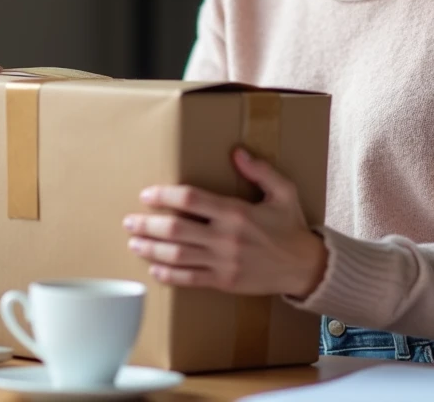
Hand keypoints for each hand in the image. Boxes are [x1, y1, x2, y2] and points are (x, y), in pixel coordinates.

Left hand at [123, 148, 326, 297]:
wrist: (303, 267)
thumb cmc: (290, 226)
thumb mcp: (283, 191)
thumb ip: (260, 170)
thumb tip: (237, 151)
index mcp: (236, 212)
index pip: (191, 200)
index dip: (165, 195)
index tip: (147, 194)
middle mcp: (225, 238)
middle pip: (176, 228)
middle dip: (148, 223)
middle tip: (130, 220)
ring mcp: (222, 262)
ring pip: (177, 255)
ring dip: (151, 248)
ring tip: (134, 241)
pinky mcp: (223, 282)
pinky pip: (189, 279)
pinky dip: (168, 275)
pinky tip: (153, 269)